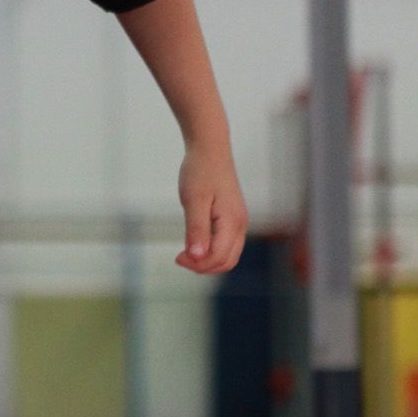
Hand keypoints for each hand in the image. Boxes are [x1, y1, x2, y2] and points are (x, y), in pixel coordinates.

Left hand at [175, 140, 247, 273]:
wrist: (209, 150)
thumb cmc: (200, 172)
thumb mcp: (194, 201)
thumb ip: (196, 230)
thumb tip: (196, 257)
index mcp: (232, 222)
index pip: (219, 257)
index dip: (198, 264)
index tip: (177, 257)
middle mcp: (240, 225)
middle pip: (227, 261)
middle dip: (204, 266)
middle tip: (179, 258)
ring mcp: (238, 222)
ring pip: (228, 254)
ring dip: (207, 260)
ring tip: (185, 253)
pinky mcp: (231, 218)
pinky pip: (225, 244)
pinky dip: (210, 250)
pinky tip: (193, 243)